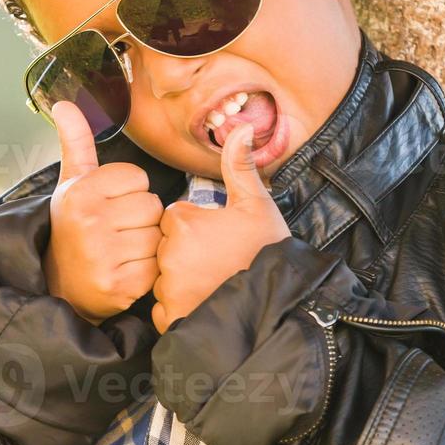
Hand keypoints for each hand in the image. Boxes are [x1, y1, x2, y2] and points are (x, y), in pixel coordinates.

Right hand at [43, 101, 163, 324]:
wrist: (60, 287)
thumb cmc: (73, 228)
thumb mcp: (72, 184)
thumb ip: (76, 142)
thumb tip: (64, 102)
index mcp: (81, 192)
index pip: (138, 177)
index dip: (129, 192)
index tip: (110, 206)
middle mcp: (89, 222)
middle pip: (152, 206)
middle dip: (141, 219)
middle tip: (117, 232)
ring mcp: (103, 256)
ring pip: (158, 236)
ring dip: (147, 245)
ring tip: (122, 251)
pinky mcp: (119, 286)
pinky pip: (157, 267)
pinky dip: (147, 272)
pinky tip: (126, 271)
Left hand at [152, 123, 290, 332]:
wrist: (281, 304)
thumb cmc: (269, 253)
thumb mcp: (257, 205)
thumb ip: (240, 166)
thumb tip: (240, 126)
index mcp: (182, 223)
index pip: (173, 218)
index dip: (195, 227)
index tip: (216, 239)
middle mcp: (167, 254)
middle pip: (165, 247)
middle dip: (186, 253)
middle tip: (218, 262)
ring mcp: (167, 288)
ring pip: (163, 277)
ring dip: (181, 280)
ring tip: (214, 284)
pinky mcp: (170, 317)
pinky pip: (164, 308)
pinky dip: (178, 308)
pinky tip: (204, 303)